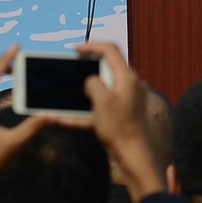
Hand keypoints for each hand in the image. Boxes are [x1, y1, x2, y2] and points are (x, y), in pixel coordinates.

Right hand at [71, 41, 162, 201]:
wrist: (134, 157)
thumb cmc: (120, 128)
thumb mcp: (101, 101)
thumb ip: (93, 83)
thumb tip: (91, 81)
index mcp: (127, 77)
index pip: (110, 50)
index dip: (91, 46)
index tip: (75, 50)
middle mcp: (130, 85)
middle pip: (107, 68)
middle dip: (87, 68)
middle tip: (72, 69)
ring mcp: (128, 100)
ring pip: (103, 89)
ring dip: (85, 91)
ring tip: (69, 93)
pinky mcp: (123, 114)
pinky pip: (102, 107)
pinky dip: (87, 111)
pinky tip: (67, 119)